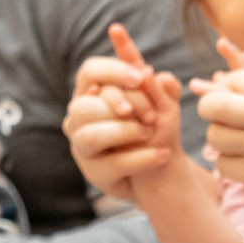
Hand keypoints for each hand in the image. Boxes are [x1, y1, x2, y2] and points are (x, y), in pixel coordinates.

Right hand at [62, 24, 185, 206]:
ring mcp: (82, 146)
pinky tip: (163, 154)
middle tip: (151, 115)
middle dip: (122, 105)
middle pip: (85, 104)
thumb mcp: (165, 104)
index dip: (113, 72)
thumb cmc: (155, 128)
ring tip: (150, 132)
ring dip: (126, 132)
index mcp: (93, 92)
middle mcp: (79, 118)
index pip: (89, 72)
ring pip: (91, 136)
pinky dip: (142, 158)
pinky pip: (113, 163)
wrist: (160, 169)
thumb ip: (161, 85)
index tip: (140, 78)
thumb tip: (147, 70)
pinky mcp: (94, 172)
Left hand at [193, 39, 243, 227]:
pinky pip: (222, 164)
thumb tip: (239, 52)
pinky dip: (230, 165)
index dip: (224, 87)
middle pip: (215, 104)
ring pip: (214, 135)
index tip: (230, 98)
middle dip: (209, 109)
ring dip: (220, 140)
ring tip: (238, 144)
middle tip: (219, 119)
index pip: (236, 79)